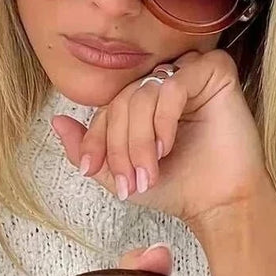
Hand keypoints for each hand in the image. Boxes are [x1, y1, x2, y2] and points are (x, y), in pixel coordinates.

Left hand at [50, 49, 275, 231]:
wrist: (219, 204)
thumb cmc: (179, 189)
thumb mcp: (122, 175)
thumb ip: (89, 151)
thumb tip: (57, 122)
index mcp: (143, 101)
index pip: (108, 108)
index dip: (96, 139)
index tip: (93, 171)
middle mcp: (164, 82)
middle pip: (123, 101)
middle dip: (120, 146)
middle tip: (131, 182)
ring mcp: (189, 73)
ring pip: (143, 94)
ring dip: (139, 140)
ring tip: (150, 172)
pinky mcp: (214, 71)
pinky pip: (173, 85)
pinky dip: (163, 120)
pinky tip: (167, 147)